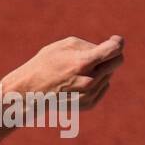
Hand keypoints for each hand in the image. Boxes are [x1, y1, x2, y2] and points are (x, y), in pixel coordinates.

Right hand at [0, 35, 124, 108]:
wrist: (27, 94)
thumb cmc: (43, 65)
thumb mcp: (62, 46)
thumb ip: (88, 45)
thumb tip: (108, 49)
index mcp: (83, 63)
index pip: (115, 49)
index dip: (117, 42)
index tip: (115, 40)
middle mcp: (89, 81)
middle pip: (117, 62)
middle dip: (110, 56)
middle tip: (97, 55)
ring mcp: (89, 95)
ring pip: (109, 74)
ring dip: (99, 70)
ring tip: (77, 71)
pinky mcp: (88, 104)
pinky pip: (103, 87)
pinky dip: (96, 82)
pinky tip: (79, 81)